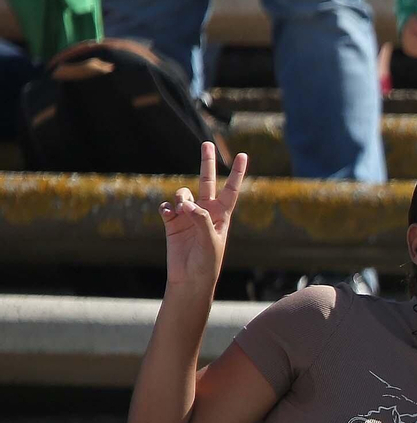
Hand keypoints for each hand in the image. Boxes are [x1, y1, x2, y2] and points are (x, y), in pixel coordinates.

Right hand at [159, 142, 247, 287]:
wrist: (190, 279)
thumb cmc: (207, 262)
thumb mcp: (211, 241)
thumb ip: (201, 219)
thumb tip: (186, 203)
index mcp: (222, 215)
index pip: (231, 190)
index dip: (236, 173)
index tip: (243, 155)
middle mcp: (205, 211)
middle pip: (207, 181)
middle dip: (206, 162)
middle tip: (207, 143)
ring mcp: (188, 215)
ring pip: (183, 193)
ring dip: (181, 198)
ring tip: (182, 211)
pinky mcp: (172, 222)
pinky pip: (167, 206)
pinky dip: (167, 208)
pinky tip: (169, 215)